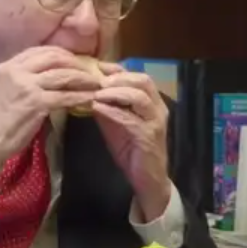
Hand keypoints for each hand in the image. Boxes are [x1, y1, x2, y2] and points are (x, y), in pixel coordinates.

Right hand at [0, 47, 101, 168]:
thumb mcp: (7, 87)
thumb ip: (26, 77)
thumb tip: (52, 73)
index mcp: (9, 65)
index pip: (41, 50)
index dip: (62, 54)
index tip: (75, 60)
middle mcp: (17, 71)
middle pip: (54, 57)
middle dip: (75, 63)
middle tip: (89, 71)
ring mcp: (27, 86)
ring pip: (63, 75)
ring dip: (83, 78)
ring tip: (95, 83)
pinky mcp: (36, 103)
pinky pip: (65, 96)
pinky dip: (80, 96)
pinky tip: (90, 98)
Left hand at [91, 63, 171, 220]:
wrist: (147, 180)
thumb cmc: (132, 150)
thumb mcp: (116, 123)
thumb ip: (107, 106)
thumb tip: (89, 89)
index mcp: (152, 101)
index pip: (138, 75)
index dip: (117, 69)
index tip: (96, 68)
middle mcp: (158, 108)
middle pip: (143, 80)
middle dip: (118, 77)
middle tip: (96, 80)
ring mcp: (155, 122)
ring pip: (140, 96)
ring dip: (115, 92)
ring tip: (96, 93)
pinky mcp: (148, 137)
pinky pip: (131, 119)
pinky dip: (113, 111)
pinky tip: (97, 108)